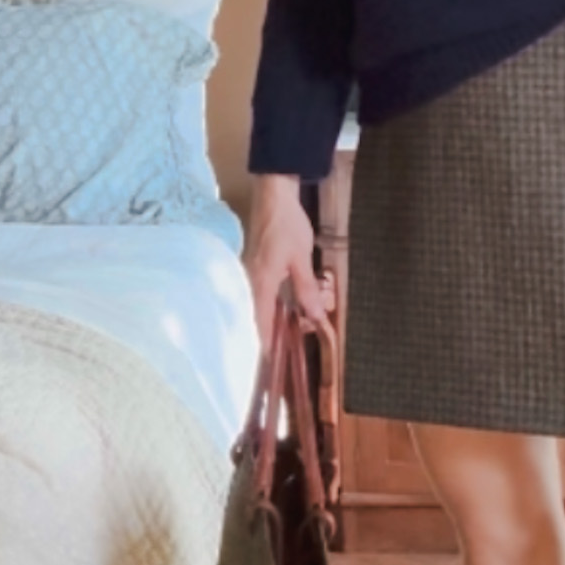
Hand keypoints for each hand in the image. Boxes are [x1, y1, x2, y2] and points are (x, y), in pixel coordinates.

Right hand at [243, 174, 330, 339]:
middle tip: (292, 347)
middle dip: (274, 335)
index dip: (264, 348)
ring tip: (296, 329)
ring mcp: (249, 276)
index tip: (270, 370)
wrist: (274, 194)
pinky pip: (262, 296)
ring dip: (276, 320)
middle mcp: (248, 283)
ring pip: (260, 308)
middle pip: (257, 320)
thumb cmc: (287, 225)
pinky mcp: (255, 269)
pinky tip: (289, 309)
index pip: (257, 325)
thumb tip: (315, 318)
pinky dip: (275, 306)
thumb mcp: (301, 258)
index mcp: (258, 284)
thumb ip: (306, 289)